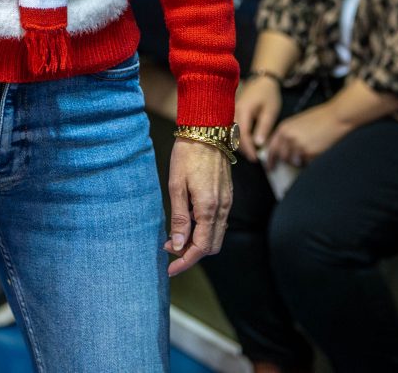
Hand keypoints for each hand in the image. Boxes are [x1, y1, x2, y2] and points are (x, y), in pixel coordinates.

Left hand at [164, 138, 232, 276]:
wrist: (208, 130)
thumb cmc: (188, 155)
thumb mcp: (176, 185)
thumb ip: (179, 218)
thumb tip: (177, 246)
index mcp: (209, 208)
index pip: (201, 248)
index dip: (185, 261)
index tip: (170, 268)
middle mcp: (223, 209)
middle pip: (212, 246)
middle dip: (192, 254)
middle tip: (170, 250)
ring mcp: (228, 202)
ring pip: (216, 235)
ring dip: (198, 242)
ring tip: (175, 237)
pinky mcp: (227, 196)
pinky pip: (219, 223)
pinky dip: (205, 230)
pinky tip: (189, 222)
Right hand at [236, 75, 280, 161]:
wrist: (262, 81)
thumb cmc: (268, 95)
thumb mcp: (270, 111)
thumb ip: (264, 127)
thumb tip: (258, 144)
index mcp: (243, 111)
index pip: (242, 135)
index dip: (248, 149)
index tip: (256, 159)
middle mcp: (233, 112)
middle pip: (233, 135)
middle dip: (242, 149)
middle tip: (254, 158)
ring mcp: (230, 112)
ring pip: (229, 132)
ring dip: (239, 144)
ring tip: (250, 152)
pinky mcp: (231, 112)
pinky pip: (230, 128)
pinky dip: (236, 137)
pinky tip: (245, 142)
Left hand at [265, 101, 346, 169]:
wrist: (335, 117)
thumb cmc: (320, 117)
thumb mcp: (297, 122)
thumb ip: (288, 134)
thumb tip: (284, 147)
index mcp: (284, 128)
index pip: (272, 147)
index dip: (270, 159)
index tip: (270, 166)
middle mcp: (288, 137)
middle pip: (283, 157)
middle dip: (288, 161)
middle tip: (295, 160)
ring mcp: (298, 145)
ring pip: (294, 161)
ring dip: (300, 160)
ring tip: (308, 151)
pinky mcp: (309, 152)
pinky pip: (306, 162)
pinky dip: (310, 160)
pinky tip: (315, 150)